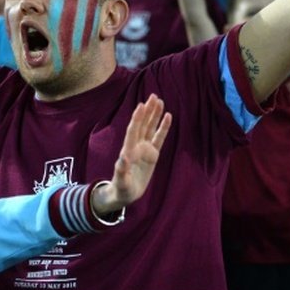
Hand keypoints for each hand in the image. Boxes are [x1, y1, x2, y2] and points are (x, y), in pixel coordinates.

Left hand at [91, 94, 171, 215]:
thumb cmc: (121, 189)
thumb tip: (122, 159)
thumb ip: (121, 171)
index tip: (141, 105)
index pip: (133, 131)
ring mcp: (145, 149)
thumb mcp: (121, 183)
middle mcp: (136, 146)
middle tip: (153, 96)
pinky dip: (164, 128)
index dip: (137, 118)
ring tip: (159, 100)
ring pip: (150, 128)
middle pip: (143, 125)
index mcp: (128, 151)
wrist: (125, 193)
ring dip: (154, 115)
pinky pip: (159, 138)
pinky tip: (168, 116)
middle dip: (147, 111)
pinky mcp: (153, 154)